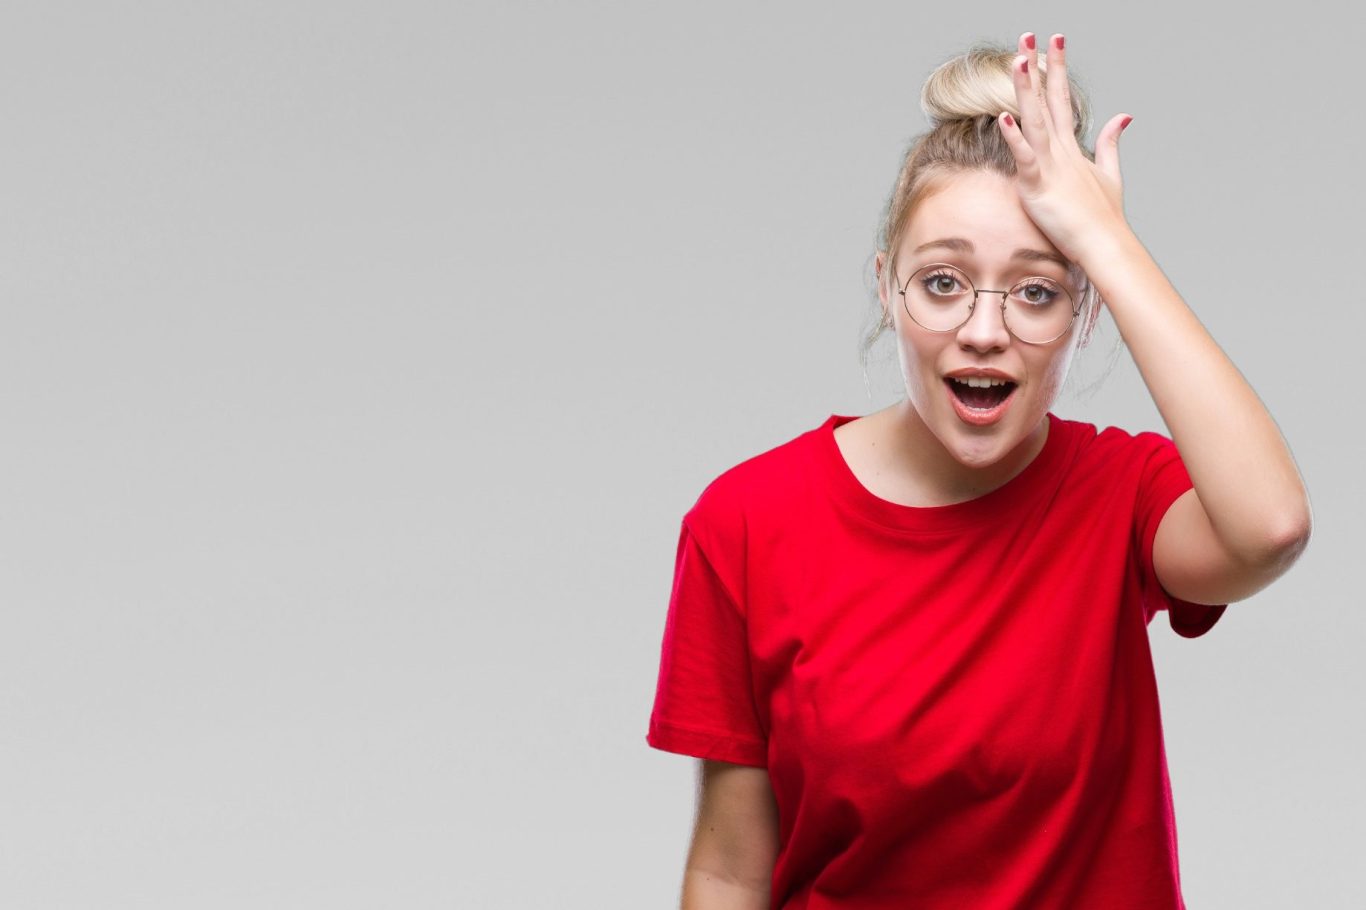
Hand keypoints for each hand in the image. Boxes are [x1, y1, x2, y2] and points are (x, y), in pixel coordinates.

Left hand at [998, 32, 1133, 266]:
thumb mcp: (1109, 174)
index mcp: (1071, 148)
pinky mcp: (1039, 185)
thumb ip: (1111, 144)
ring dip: (1026, 90)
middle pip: (1047, 101)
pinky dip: (1014, 138)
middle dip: (1038, 68)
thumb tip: (1124, 116)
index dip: (1056, 71)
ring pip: (1035, 121)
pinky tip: (1003, 117)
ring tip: (1018, 60)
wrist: (1106, 244)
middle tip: (1030, 36)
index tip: (1054, 43)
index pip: (1062, 100)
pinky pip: (1025, 158)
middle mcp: (1061, 151)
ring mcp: (1050, 166)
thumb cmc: (1104, 217)